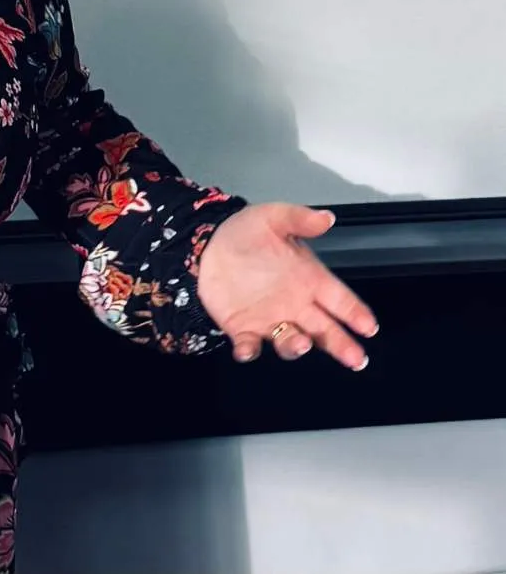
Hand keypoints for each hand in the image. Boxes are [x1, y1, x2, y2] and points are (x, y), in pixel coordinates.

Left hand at [197, 203, 377, 369]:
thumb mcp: (272, 218)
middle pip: (324, 329)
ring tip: (302, 344)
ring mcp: (271, 319)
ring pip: (291, 340)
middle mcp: (294, 304)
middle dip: (341, 344)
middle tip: (356, 358)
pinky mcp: (244, 328)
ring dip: (296, 346)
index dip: (355, 312)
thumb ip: (299, 219)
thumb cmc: (244, 233)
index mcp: (307, 278)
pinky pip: (250, 345)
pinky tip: (247, 349)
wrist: (207, 244)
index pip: (339, 298)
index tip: (369, 325)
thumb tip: (327, 217)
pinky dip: (249, 350)